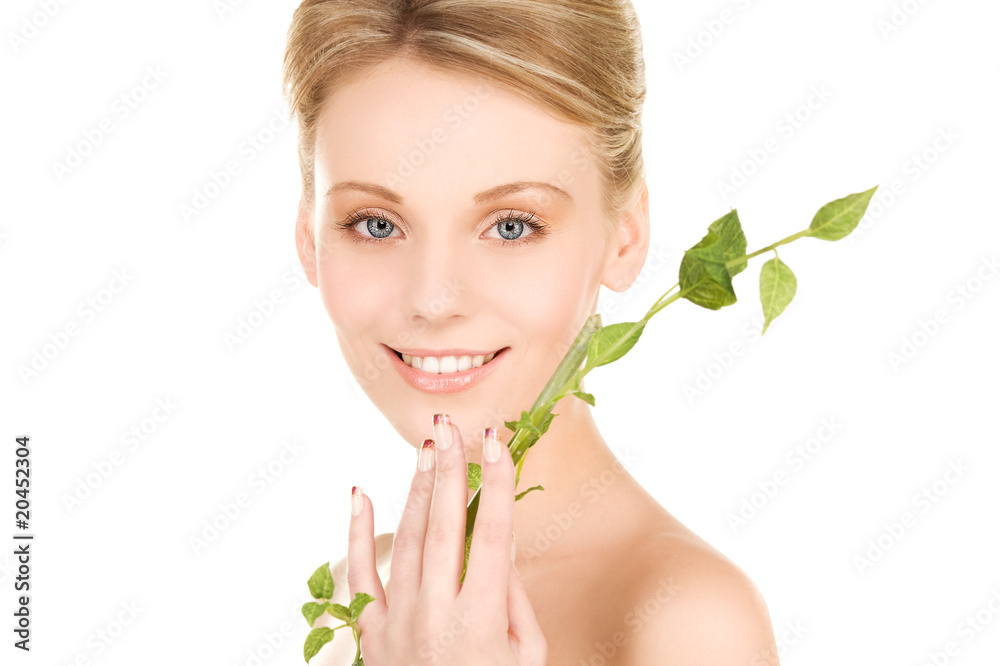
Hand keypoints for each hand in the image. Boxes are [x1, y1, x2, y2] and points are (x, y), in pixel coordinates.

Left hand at [347, 414, 547, 664]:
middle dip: (450, 471)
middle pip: (444, 527)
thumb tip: (500, 541)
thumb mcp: (526, 657)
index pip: (491, 537)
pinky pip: (357, 574)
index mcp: (480, 623)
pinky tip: (359, 493)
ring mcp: (396, 623)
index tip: (498, 443)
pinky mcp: (370, 633)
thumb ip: (513, 598)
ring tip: (429, 448)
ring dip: (417, 489)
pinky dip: (355, 532)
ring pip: (406, 540)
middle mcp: (435, 616)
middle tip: (453, 428)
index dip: (497, 485)